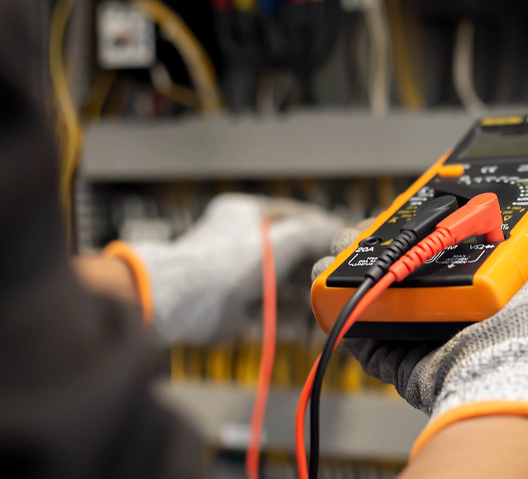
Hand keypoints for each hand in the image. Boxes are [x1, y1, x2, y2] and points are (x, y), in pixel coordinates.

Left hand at [125, 194, 345, 344]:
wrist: (183, 302)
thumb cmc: (222, 261)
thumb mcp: (281, 239)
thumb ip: (313, 234)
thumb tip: (335, 231)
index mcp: (243, 214)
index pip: (290, 214)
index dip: (317, 225)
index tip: (338, 236)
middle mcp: (239, 242)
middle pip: (287, 251)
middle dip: (312, 264)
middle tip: (335, 272)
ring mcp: (236, 275)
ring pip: (280, 282)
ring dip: (303, 292)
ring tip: (324, 299)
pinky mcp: (235, 306)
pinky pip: (270, 309)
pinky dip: (289, 315)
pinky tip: (307, 320)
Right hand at [312, 178, 527, 477]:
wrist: (521, 371)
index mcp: (512, 284)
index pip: (475, 239)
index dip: (454, 212)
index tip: (437, 190)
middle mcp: (474, 307)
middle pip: (425, 258)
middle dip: (396, 232)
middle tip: (384, 214)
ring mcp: (438, 331)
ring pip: (390, 288)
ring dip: (362, 262)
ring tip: (347, 240)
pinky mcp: (409, 353)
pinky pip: (368, 327)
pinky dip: (345, 306)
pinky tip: (333, 279)